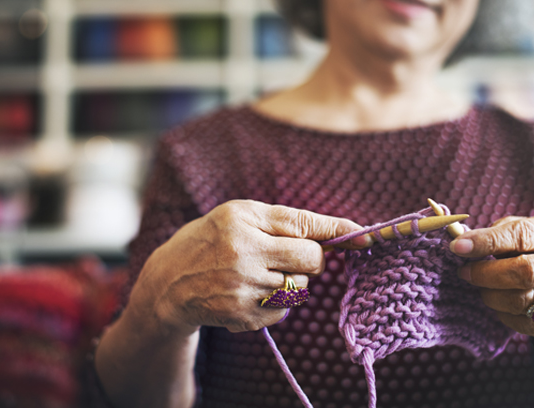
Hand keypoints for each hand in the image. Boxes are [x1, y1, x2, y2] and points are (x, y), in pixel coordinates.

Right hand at [128, 200, 368, 335]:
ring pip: (301, 286)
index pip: (303, 225)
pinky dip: (277, 301)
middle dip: (313, 258)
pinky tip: (250, 292)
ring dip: (291, 279)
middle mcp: (243, 254)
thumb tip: (331, 234)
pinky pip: (284, 309)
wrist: (168, 284)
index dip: (338, 231)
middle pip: (312, 260)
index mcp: (242, 221)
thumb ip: (282, 221)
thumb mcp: (238, 215)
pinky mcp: (244, 317)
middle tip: (292, 255)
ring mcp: (243, 289)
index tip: (366, 235)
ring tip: (259, 273)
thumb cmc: (209, 240)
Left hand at [449, 212, 533, 337]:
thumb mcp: (520, 226)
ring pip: (522, 302)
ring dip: (491, 294)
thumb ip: (496, 232)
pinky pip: (523, 324)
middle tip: (463, 271)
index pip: (521, 236)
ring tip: (481, 284)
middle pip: (527, 272)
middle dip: (486, 273)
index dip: (486, 242)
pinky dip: (502, 312)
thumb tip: (463, 244)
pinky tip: (498, 299)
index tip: (457, 247)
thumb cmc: (533, 244)